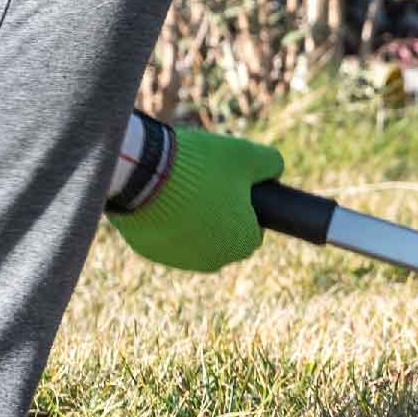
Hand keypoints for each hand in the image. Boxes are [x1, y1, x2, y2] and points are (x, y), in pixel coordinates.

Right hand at [109, 130, 283, 272]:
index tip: (233, 187)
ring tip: (181, 188)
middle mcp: (214, 260)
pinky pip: (165, 236)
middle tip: (206, 183)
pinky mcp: (150, 252)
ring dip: (192, 218)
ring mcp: (179, 260)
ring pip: (195, 237)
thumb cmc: (200, 167)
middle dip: (219, 213)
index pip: (254, 229)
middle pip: (225, 235)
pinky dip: (165, 221)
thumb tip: (275, 170)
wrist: (142, 174)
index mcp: (243, 243)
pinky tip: (160, 197)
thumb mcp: (246, 155)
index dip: (246, 206)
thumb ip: (271, 163)